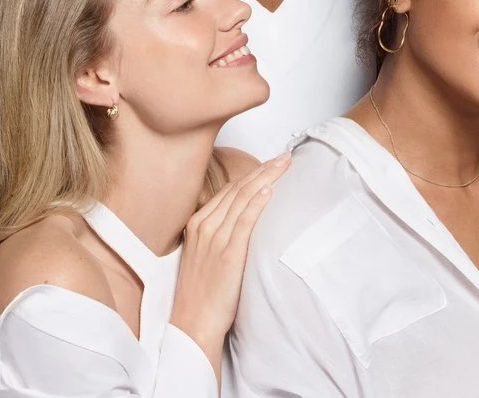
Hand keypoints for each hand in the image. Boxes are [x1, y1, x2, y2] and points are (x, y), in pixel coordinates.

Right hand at [170, 154, 289, 373]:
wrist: (193, 323)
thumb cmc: (203, 293)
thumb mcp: (205, 255)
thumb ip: (220, 234)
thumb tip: (246, 220)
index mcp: (198, 224)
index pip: (230, 190)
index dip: (252, 174)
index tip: (271, 163)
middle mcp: (204, 226)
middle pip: (238, 189)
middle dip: (263, 169)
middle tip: (285, 157)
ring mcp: (215, 238)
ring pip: (243, 198)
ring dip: (266, 178)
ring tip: (284, 165)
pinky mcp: (227, 253)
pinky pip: (244, 221)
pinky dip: (257, 203)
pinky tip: (270, 190)